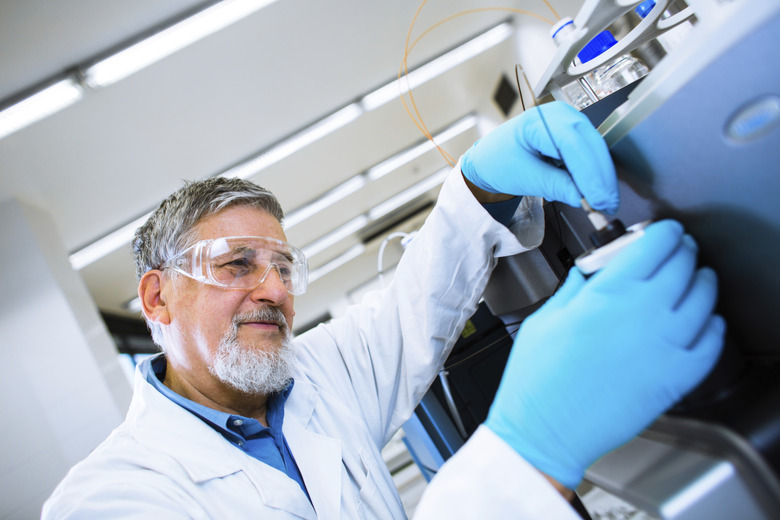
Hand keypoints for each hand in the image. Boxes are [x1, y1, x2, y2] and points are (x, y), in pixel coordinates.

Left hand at [461, 101, 618, 212]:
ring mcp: (569, 122)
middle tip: (607, 205)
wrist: (491, 160)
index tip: (598, 199)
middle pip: (590, 144)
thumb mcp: (525, 178)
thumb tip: (583, 198)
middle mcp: (558, 115)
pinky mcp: (575, 134)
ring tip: (602, 203)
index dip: (589, 173)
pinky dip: (594, 173)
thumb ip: (556, 186)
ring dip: (601, 177)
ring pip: (596, 148)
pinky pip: (592, 152)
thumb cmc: (500, 162)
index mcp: (538, 120)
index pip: (572, 145)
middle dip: (601, 178)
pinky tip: (592, 191)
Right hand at [484, 220, 724, 488]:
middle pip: (685, 265)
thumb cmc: (538, 378)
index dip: (666, 232)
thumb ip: (573, 288)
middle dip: (684, 251)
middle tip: (679, 251)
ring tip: (697, 280)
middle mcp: (644, 312)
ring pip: (706, 299)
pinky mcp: (677, 377)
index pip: (656, 244)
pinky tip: (707, 322)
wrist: (547, 429)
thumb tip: (588, 271)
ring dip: (703, 282)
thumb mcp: (545, 319)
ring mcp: (666, 345)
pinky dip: (714, 326)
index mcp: (608, 292)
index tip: (665, 232)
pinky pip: (712, 343)